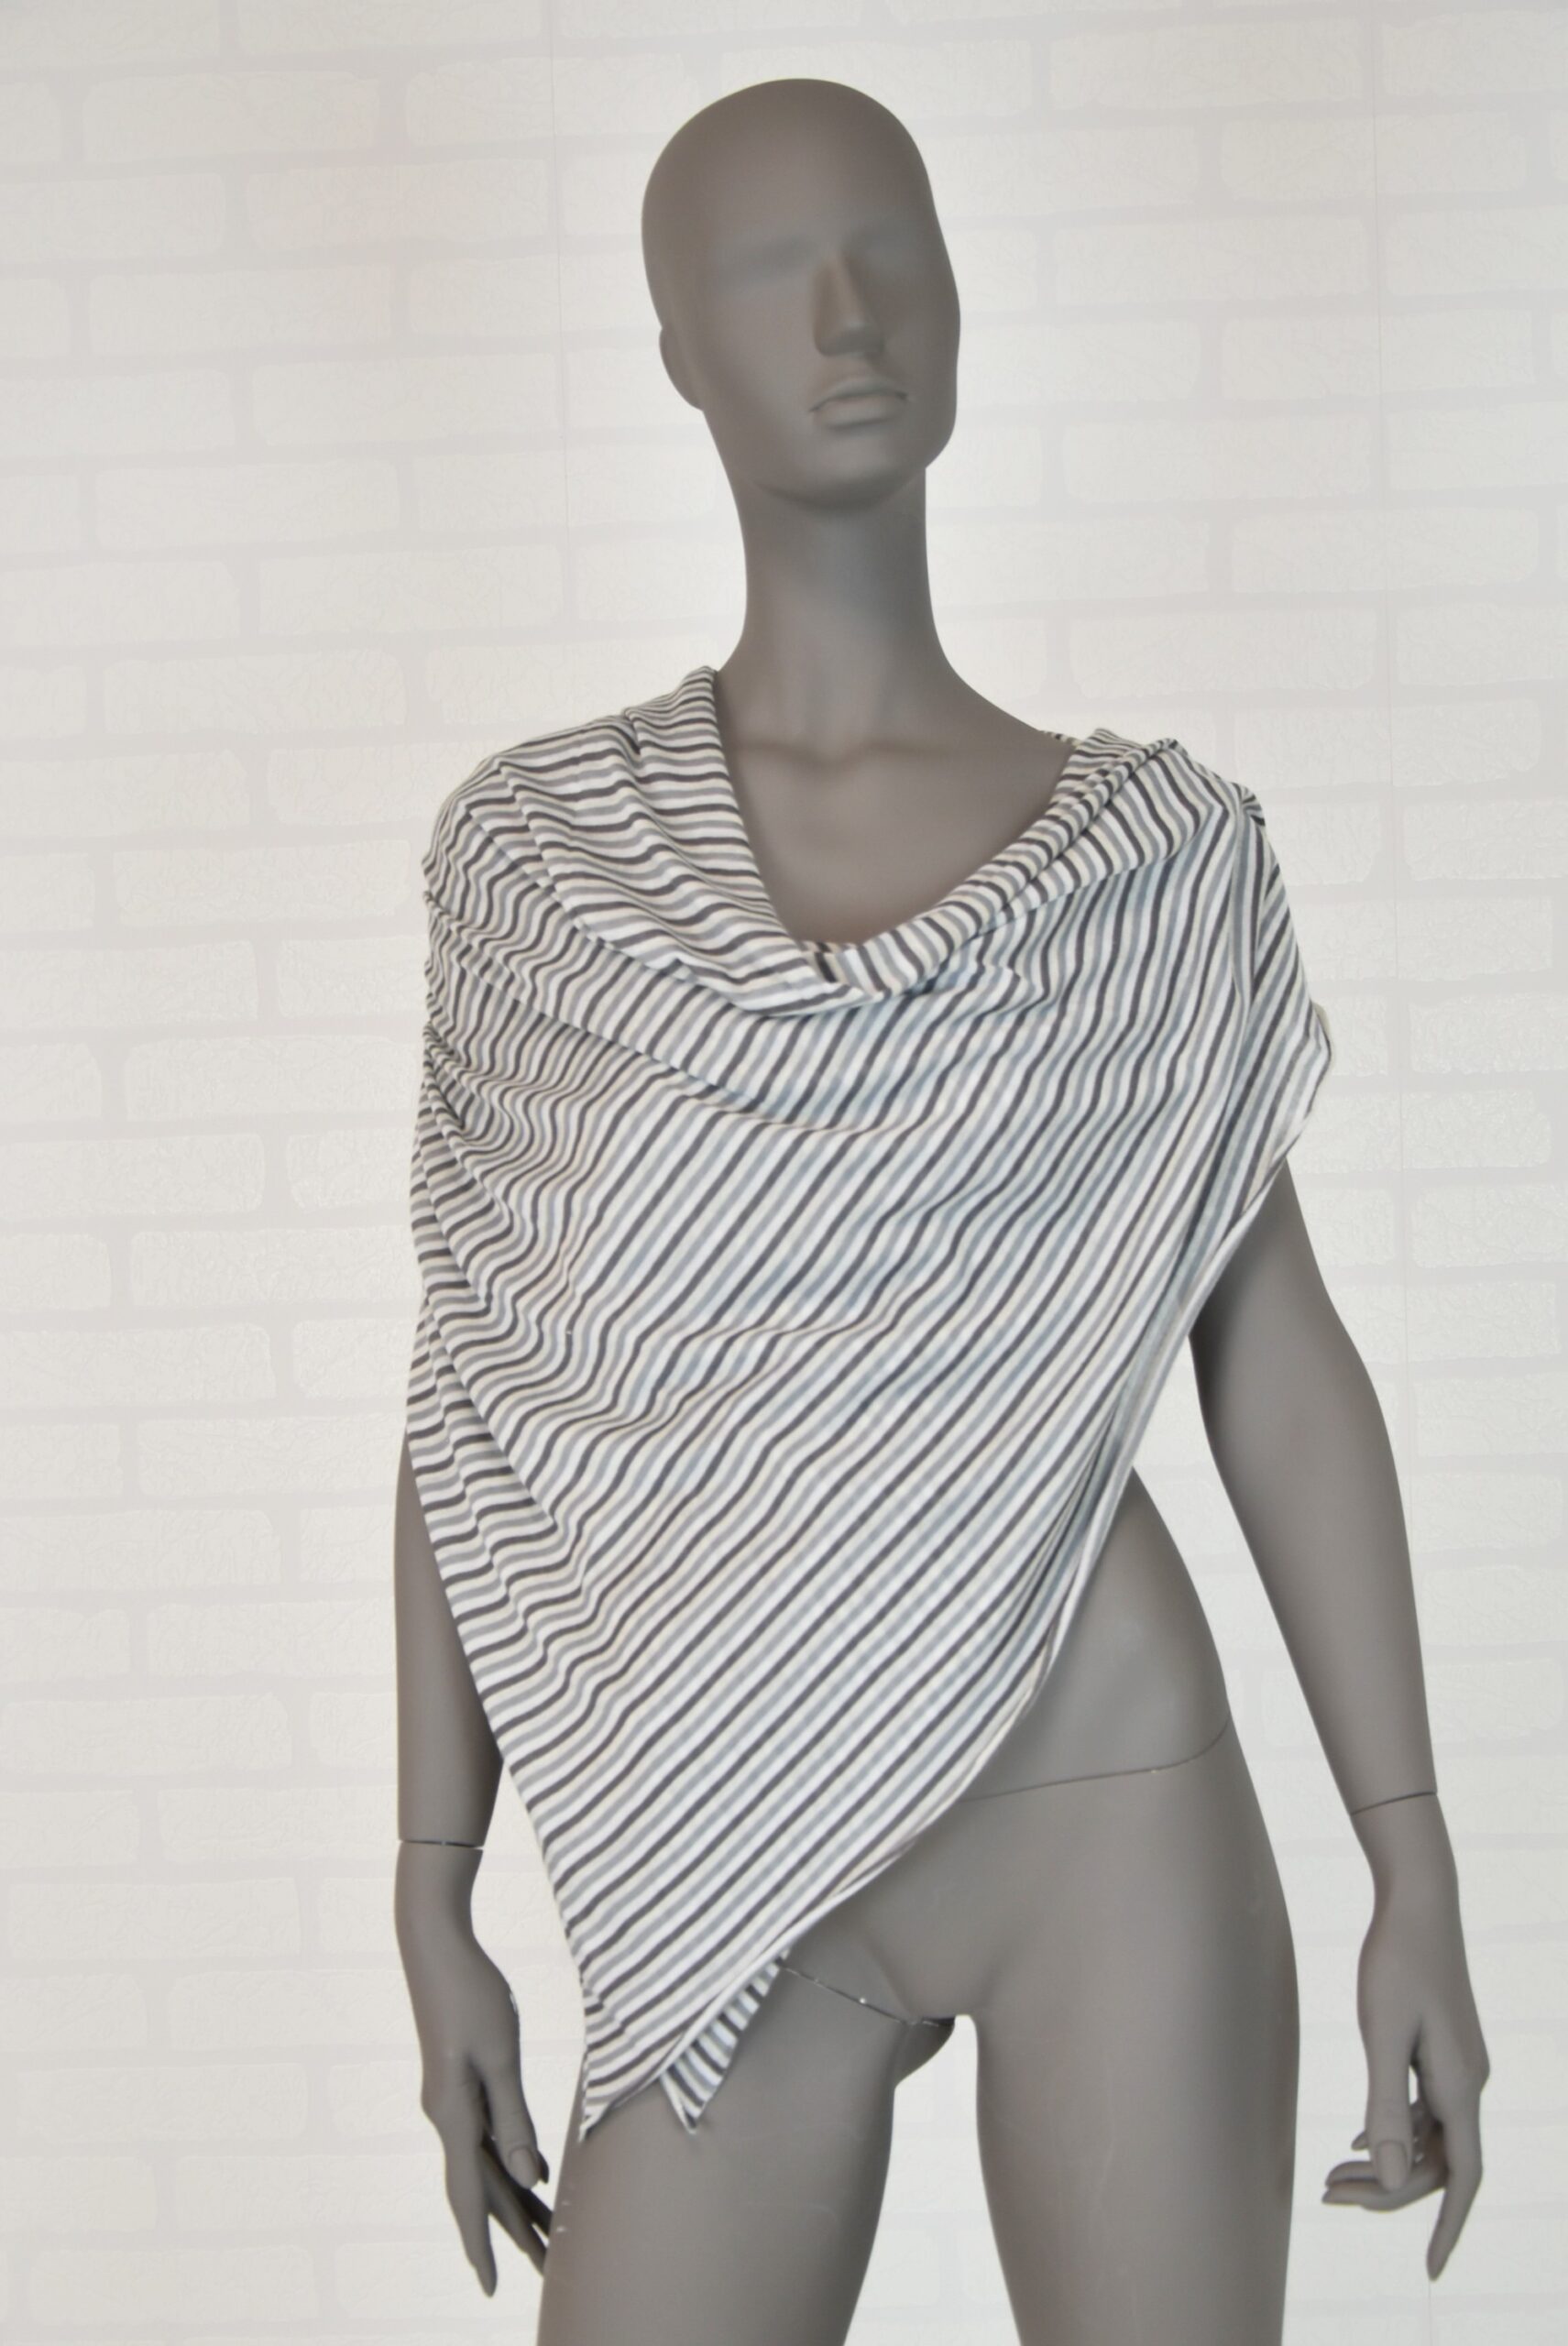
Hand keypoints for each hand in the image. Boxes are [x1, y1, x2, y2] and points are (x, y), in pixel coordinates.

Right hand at [400, 1908, 552, 2291]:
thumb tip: (531, 2178)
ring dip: (516, 2198)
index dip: (484, 2243)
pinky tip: (536, 2175)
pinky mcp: (460, 2084)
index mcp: (453, 2114)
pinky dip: (511, 2161)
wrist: (435, 1945)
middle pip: (482, 2188)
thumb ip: (515, 2118)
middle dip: (514, 2231)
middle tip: (547, 2270)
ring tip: (551, 2234)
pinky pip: (487, 2137)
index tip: (495, 2288)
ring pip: (487, 2164)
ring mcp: (451, 2102)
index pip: (470, 2196)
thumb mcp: (500, 2054)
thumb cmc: (472, 1992)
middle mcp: (447, 2116)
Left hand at [1322, 1861, 1489, 2279]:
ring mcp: (1458, 2068)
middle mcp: (1467, 2084)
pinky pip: (1425, 2113)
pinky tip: (1358, 2141)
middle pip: (1437, 2163)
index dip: (1448, 2227)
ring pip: (1428, 2138)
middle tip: (1327, 2195)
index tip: (1431, 2272)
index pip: (1462, 2178)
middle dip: (1388, 2191)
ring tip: (1331, 2178)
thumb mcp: (1383, 2034)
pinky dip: (1393, 2133)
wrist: (1418, 1901)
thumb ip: (1384, 2107)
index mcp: (1459, 2087)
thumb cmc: (1396, 1962)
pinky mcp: (1442, 2051)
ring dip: (1385, 2163)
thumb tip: (1386, 2178)